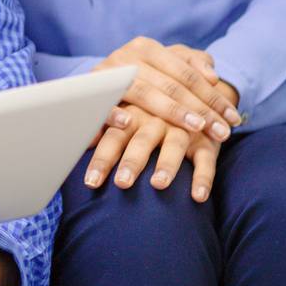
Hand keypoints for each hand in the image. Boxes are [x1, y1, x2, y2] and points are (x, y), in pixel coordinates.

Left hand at [83, 103, 222, 201]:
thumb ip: (102, 125)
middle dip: (131, 161)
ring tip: (157, 185)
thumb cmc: (146, 107)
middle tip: (121, 184)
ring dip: (166, 164)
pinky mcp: (206, 138)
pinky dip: (204, 177)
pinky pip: (207, 158)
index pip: (112, 134)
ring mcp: (182, 126)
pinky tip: (198, 198)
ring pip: (174, 144)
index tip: (91, 180)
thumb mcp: (125, 109)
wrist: (191, 87)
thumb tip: (78, 137)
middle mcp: (155, 117)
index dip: (102, 154)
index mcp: (132, 111)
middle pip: (141, 138)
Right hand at [95, 37, 239, 141]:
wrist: (100, 80)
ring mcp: (108, 74)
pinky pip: (102, 103)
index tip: (234, 119)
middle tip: (223, 133)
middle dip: (201, 110)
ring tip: (197, 127)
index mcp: (147, 47)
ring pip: (144, 94)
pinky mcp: (90, 92)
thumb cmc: (144, 75)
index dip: (212, 96)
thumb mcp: (167, 62)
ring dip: (172, 112)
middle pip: (171, 85)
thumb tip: (213, 76)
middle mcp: (127, 57)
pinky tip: (128, 123)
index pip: (187, 73)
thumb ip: (193, 63)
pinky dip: (112, 113)